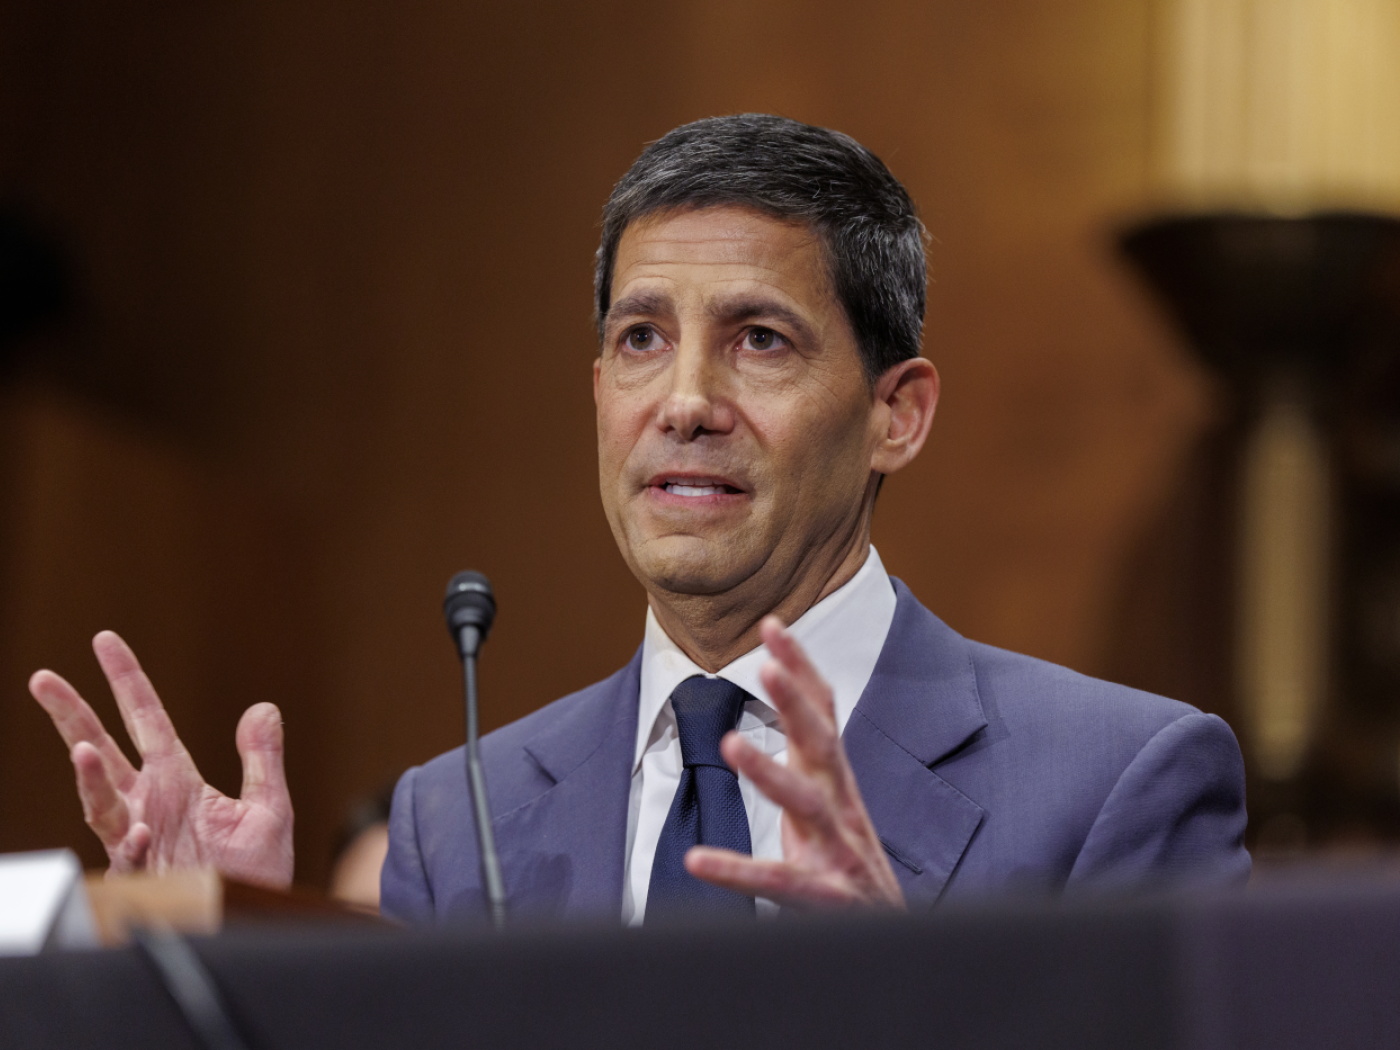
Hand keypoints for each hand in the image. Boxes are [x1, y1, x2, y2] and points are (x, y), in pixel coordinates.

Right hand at [29, 631, 293, 888]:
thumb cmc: (258, 870)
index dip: (126, 681)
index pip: (147, 719)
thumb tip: (262, 708)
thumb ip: (263, 759)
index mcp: (177, 779)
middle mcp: (150, 801)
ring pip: (102, 802)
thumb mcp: (269, 808)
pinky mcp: (148, 874)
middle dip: (72, 715)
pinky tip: (144, 830)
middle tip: (44, 678)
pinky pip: (133, 857)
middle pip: (102, 749)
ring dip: (90, 777)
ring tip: (82, 749)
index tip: (104, 641)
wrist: (257, 918)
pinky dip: (136, 842)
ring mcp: (142, 837)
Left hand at [685, 617, 904, 910]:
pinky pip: (779, 882)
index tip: (772, 624)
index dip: (800, 668)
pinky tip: (698, 861)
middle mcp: (841, 804)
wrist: (892, 935)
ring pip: (807, 804)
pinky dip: (738, 871)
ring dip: (770, 772)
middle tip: (769, 665)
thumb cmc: (848, 865)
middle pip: (823, 743)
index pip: (823, 712)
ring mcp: (839, 850)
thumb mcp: (830, 800)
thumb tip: (786, 700)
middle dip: (797, 701)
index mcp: (835, 779)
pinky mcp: (828, 897)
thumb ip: (806, 755)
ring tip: (731, 744)